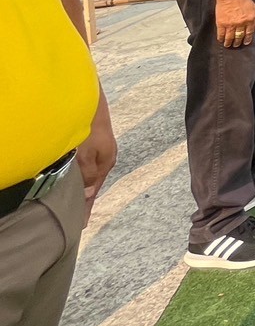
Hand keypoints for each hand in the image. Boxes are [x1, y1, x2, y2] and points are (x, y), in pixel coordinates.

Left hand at [76, 94, 116, 224]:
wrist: (91, 100)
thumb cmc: (88, 127)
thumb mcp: (86, 154)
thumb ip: (87, 175)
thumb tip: (87, 194)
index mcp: (106, 163)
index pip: (93, 191)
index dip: (87, 207)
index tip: (82, 224)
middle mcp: (105, 157)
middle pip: (94, 183)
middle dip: (87, 199)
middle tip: (79, 216)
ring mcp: (101, 149)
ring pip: (91, 173)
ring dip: (84, 186)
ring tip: (78, 199)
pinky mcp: (94, 142)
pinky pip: (87, 164)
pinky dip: (83, 175)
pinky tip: (78, 175)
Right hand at [215, 0, 254, 46]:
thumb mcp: (253, 7)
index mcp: (250, 20)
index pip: (249, 32)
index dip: (247, 39)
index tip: (246, 43)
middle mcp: (241, 24)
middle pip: (239, 36)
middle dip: (238, 42)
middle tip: (236, 45)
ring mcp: (231, 24)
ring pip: (230, 37)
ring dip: (229, 42)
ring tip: (228, 45)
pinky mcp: (221, 23)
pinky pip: (221, 34)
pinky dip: (221, 38)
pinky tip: (221, 40)